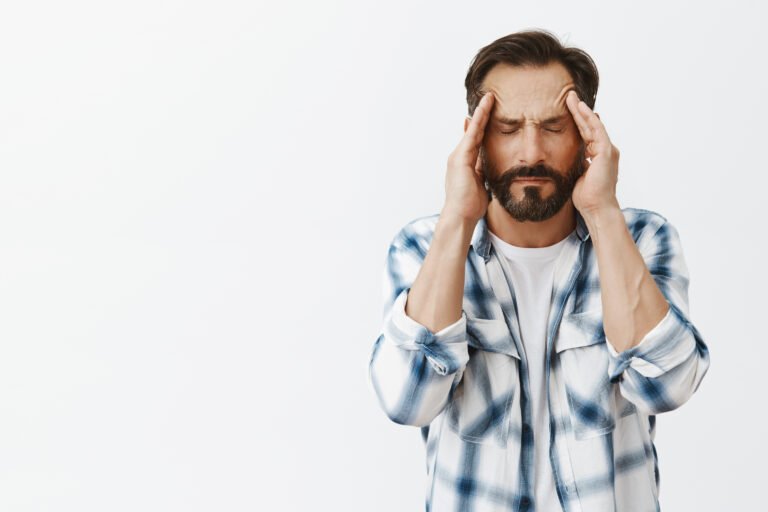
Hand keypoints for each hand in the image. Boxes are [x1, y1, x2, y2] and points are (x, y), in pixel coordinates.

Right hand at [441, 92, 494, 222]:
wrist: (460, 216)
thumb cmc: (470, 205)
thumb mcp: (480, 184)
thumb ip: (482, 171)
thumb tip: (490, 164)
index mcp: (464, 163)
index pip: (475, 141)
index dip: (481, 127)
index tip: (486, 114)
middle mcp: (458, 157)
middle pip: (473, 131)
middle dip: (481, 115)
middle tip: (488, 98)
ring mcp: (457, 156)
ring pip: (472, 130)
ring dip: (481, 113)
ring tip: (489, 98)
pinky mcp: (460, 158)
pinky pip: (472, 135)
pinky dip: (478, 121)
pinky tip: (484, 109)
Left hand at [565, 90, 619, 214]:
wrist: (596, 209)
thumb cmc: (586, 197)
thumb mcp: (576, 175)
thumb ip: (575, 163)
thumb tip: (563, 158)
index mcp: (598, 155)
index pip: (585, 133)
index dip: (576, 121)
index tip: (566, 108)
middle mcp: (605, 150)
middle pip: (589, 125)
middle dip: (578, 110)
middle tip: (568, 96)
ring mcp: (607, 150)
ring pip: (593, 125)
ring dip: (582, 110)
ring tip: (571, 97)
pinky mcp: (606, 152)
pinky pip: (597, 130)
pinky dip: (589, 118)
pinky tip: (581, 108)